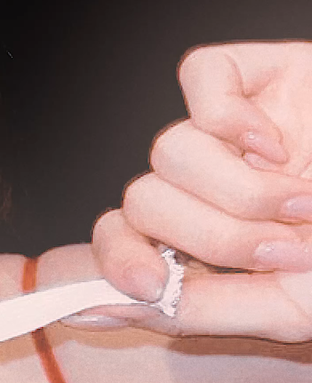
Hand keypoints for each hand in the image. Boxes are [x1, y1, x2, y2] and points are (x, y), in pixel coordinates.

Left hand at [90, 41, 311, 341]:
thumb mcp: (290, 305)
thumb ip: (193, 308)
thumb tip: (93, 309)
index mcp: (209, 241)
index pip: (119, 239)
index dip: (116, 259)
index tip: (149, 283)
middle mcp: (211, 186)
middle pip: (143, 201)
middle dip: (213, 235)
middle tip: (285, 248)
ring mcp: (232, 130)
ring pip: (167, 151)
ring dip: (237, 191)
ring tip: (304, 206)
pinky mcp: (260, 73)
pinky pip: (200, 78)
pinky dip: (232, 118)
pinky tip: (280, 145)